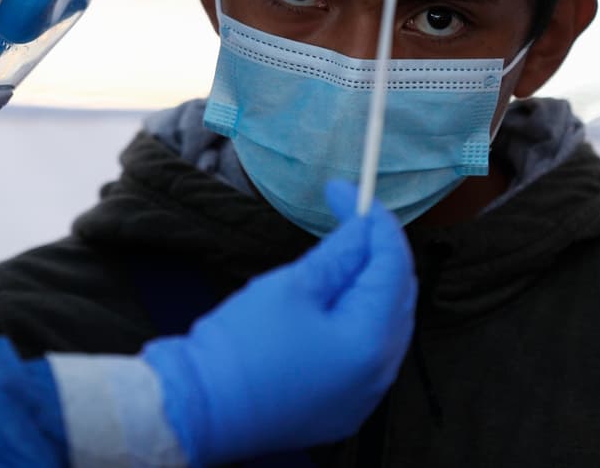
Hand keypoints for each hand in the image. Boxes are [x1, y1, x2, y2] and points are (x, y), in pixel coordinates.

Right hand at [142, 179, 415, 464]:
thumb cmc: (242, 347)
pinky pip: (368, 352)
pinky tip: (335, 298)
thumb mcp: (291, 286)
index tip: (347, 191)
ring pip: (386, 323)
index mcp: (371, 340)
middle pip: (397, 294)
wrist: (202, 409)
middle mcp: (380, 372)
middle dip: (377, 249)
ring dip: (369, 283)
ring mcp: (365, 395)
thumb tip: (364, 226)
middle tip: (347, 214)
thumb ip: (338, 254)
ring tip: (341, 251)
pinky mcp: (344, 406)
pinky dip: (359, 316)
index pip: (392, 264)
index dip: (373, 220)